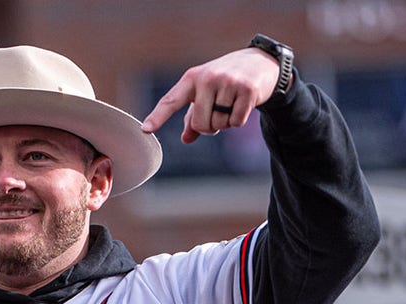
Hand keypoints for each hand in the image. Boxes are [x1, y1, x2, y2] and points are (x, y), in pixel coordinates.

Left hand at [141, 47, 284, 143]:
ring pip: (219, 124)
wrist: (259, 62)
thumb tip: (186, 139)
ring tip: (231, 104)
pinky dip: (238, 121)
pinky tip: (243, 105)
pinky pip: (236, 122)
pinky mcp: (247, 90)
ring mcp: (228, 83)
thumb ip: (193, 117)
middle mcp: (207, 78)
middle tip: (217, 113)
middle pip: (199, 123)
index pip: (171, 100)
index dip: (158, 117)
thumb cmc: (225, 81)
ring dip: (225, 123)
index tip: (145, 130)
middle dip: (208, 127)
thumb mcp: (205, 93)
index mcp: (192, 79)